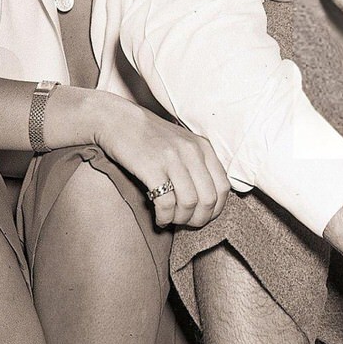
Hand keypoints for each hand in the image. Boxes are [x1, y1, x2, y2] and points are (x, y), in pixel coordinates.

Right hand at [95, 102, 230, 228]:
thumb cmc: (150, 137)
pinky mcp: (151, 168)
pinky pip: (166, 203)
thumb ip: (198, 164)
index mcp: (203, 147)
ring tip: (170, 219)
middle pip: (208, 199)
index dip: (215, 209)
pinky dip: (164, 217)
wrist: (119, 120)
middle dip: (199, 219)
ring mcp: (172, 159)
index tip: (202, 216)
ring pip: (189, 204)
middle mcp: (191, 152)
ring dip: (181, 219)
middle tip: (186, 223)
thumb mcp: (182, 143)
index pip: (223, 187)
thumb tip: (208, 202)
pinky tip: (159, 218)